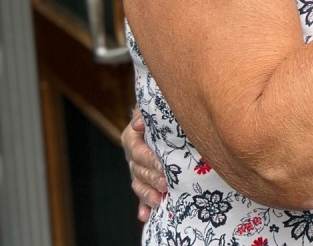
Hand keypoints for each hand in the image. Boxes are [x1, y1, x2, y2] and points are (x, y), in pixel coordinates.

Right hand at [122, 107, 165, 221]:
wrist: (161, 120)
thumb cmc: (159, 112)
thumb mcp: (152, 109)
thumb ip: (144, 114)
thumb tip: (137, 124)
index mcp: (132, 139)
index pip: (138, 151)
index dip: (149, 159)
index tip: (162, 165)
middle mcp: (133, 157)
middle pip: (140, 171)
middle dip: (153, 178)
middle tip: (166, 184)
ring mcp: (137, 171)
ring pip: (140, 185)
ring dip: (148, 194)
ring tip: (159, 200)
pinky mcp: (144, 181)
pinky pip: (142, 196)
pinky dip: (143, 206)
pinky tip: (146, 216)